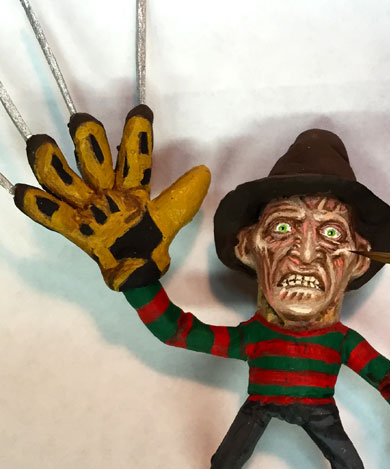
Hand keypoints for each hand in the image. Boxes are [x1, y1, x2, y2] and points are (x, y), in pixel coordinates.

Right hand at [12, 105, 210, 290]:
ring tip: (42, 144)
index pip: (134, 157)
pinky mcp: (73, 227)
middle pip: (93, 160)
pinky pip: (51, 214)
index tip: (142, 112)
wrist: (137, 272)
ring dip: (52, 162)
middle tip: (84, 123)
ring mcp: (87, 208)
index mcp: (131, 186)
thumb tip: (204, 171)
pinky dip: (36, 205)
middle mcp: (106, 191)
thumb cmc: (151, 241)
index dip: (138, 136)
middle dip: (87, 140)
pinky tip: (23, 192)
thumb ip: (184, 197)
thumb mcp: (170, 217)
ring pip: (64, 179)